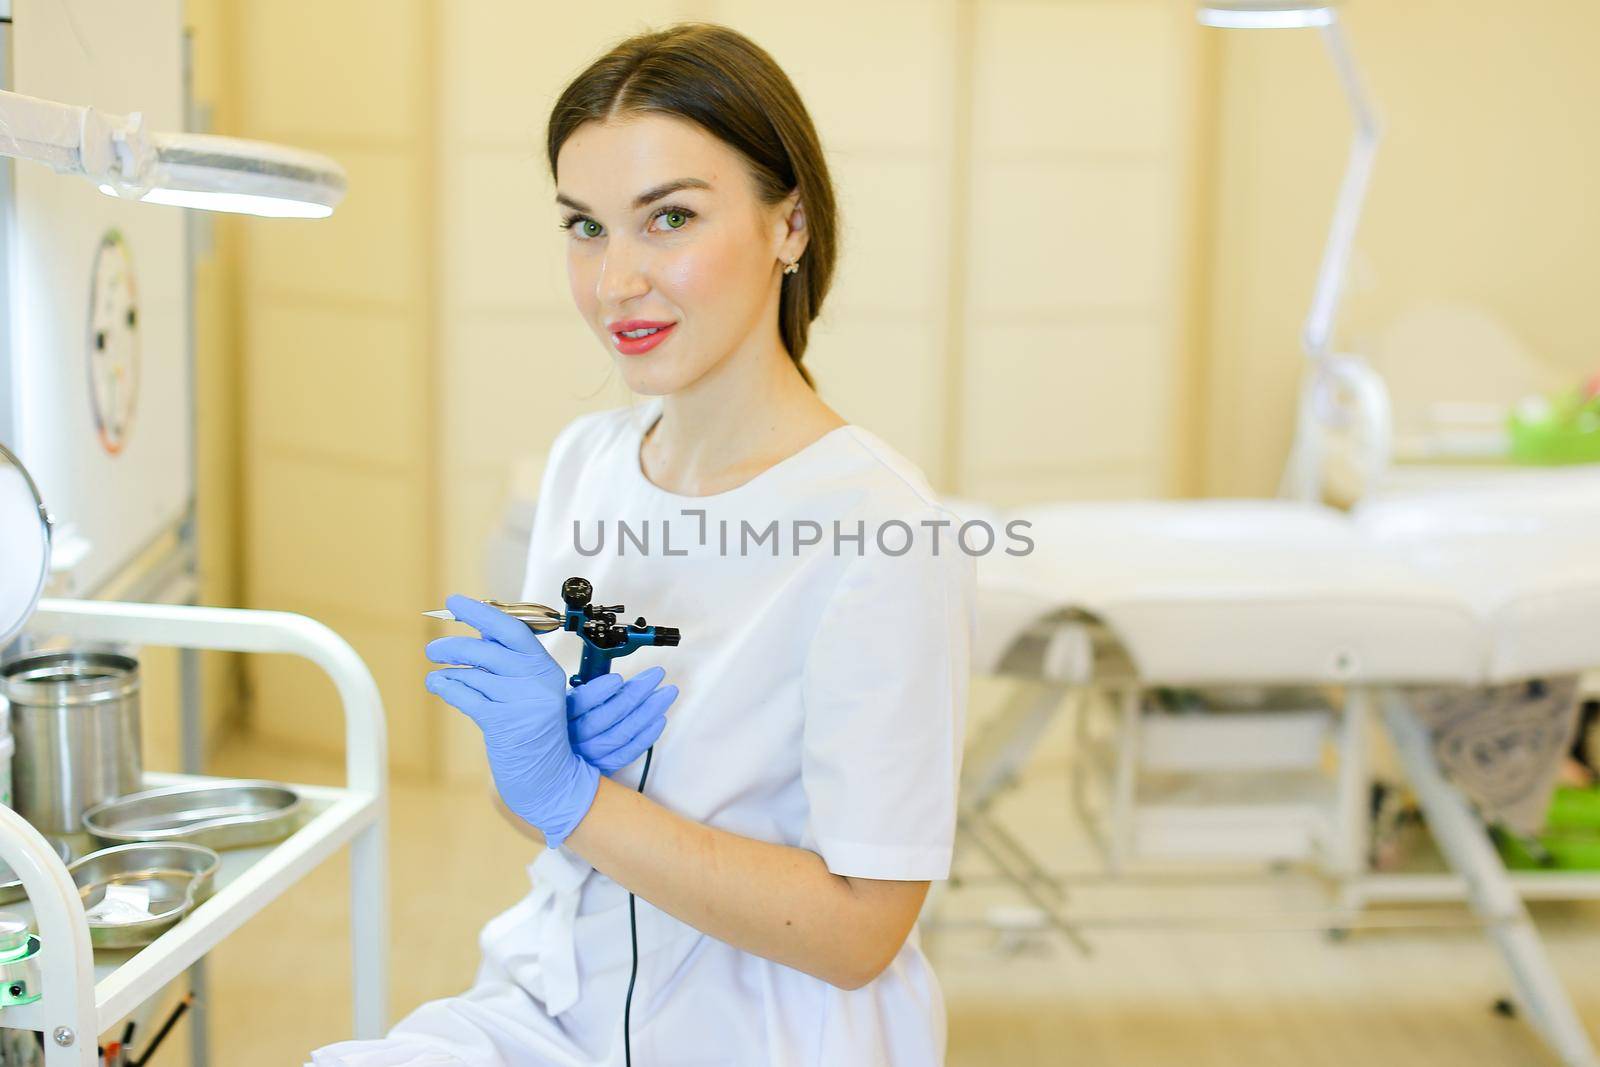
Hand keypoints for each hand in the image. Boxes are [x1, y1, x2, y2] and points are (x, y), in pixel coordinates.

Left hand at [425, 594, 598, 847]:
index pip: (513, 630)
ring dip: (448, 669)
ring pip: (474, 673)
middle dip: (456, 645)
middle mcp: (538, 681)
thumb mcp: (530, 691)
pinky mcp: (505, 723)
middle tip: (434, 648)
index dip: (482, 613)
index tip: (456, 602)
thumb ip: (509, 663)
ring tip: (436, 670)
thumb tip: (476, 631)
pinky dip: (448, 687)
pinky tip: (438, 683)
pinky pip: (467, 696)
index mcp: (546, 668)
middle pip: (489, 649)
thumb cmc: (535, 731)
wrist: (549, 776)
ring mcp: (522, 702)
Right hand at [567, 667, 678, 773]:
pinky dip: (646, 736)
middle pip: (608, 716)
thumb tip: (615, 677)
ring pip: (623, 733)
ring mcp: (590, 756)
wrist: (557, 759)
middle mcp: (574, 739)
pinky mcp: (603, 767)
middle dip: (636, 693)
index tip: (618, 678)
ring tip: (666, 693)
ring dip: (648, 711)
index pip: (580, 703)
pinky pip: (628, 753)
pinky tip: (659, 719)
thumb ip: (584, 688)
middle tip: (656, 675)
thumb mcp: (564, 702)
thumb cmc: (565, 723)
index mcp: (561, 717)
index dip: (600, 691)